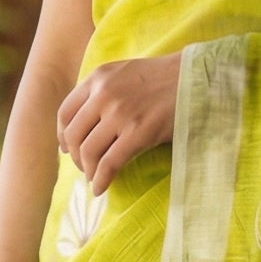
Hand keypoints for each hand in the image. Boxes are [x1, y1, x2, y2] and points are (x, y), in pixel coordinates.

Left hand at [57, 54, 180, 194]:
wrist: (197, 78)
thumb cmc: (164, 78)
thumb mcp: (125, 73)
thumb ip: (103, 90)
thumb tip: (85, 123)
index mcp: (98, 78)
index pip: (65, 112)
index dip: (63, 136)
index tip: (68, 149)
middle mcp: (104, 94)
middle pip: (73, 135)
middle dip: (75, 157)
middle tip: (85, 167)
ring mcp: (120, 113)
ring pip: (88, 152)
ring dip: (88, 170)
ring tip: (95, 177)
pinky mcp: (138, 133)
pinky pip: (109, 163)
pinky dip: (101, 180)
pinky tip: (101, 188)